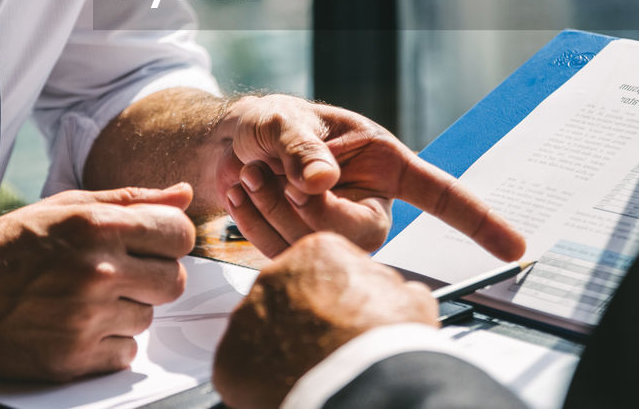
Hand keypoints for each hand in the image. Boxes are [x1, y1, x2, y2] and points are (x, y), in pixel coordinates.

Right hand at [0, 183, 195, 380]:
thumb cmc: (10, 247)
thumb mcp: (67, 207)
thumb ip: (131, 200)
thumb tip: (183, 194)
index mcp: (98, 227)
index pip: (180, 234)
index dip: (168, 239)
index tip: (151, 244)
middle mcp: (97, 271)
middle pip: (175, 281)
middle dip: (154, 277)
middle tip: (120, 274)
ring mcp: (87, 318)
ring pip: (149, 319)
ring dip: (126, 310)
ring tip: (86, 298)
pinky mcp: (74, 358)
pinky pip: (126, 353)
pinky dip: (109, 343)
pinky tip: (79, 325)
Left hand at [212, 232, 437, 408]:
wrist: (365, 389)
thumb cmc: (387, 344)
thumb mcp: (409, 298)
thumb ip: (388, 286)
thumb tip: (392, 291)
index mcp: (318, 250)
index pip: (320, 267)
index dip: (335, 296)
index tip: (342, 316)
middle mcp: (274, 275)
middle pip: (286, 295)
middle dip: (302, 318)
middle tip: (325, 346)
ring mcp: (247, 315)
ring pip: (262, 328)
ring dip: (280, 346)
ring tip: (310, 370)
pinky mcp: (229, 357)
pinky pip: (243, 364)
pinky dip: (261, 377)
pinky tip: (290, 385)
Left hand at [214, 95, 524, 259]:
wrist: (229, 146)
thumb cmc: (270, 123)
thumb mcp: (284, 120)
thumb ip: (301, 147)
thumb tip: (322, 181)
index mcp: (384, 163)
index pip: (440, 194)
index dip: (478, 220)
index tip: (514, 247)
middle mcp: (369, 202)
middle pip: (361, 234)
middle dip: (309, 208)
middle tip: (273, 172)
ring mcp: (339, 231)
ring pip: (320, 249)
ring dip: (273, 210)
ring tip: (253, 172)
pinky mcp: (307, 252)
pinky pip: (285, 258)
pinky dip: (255, 223)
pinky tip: (244, 191)